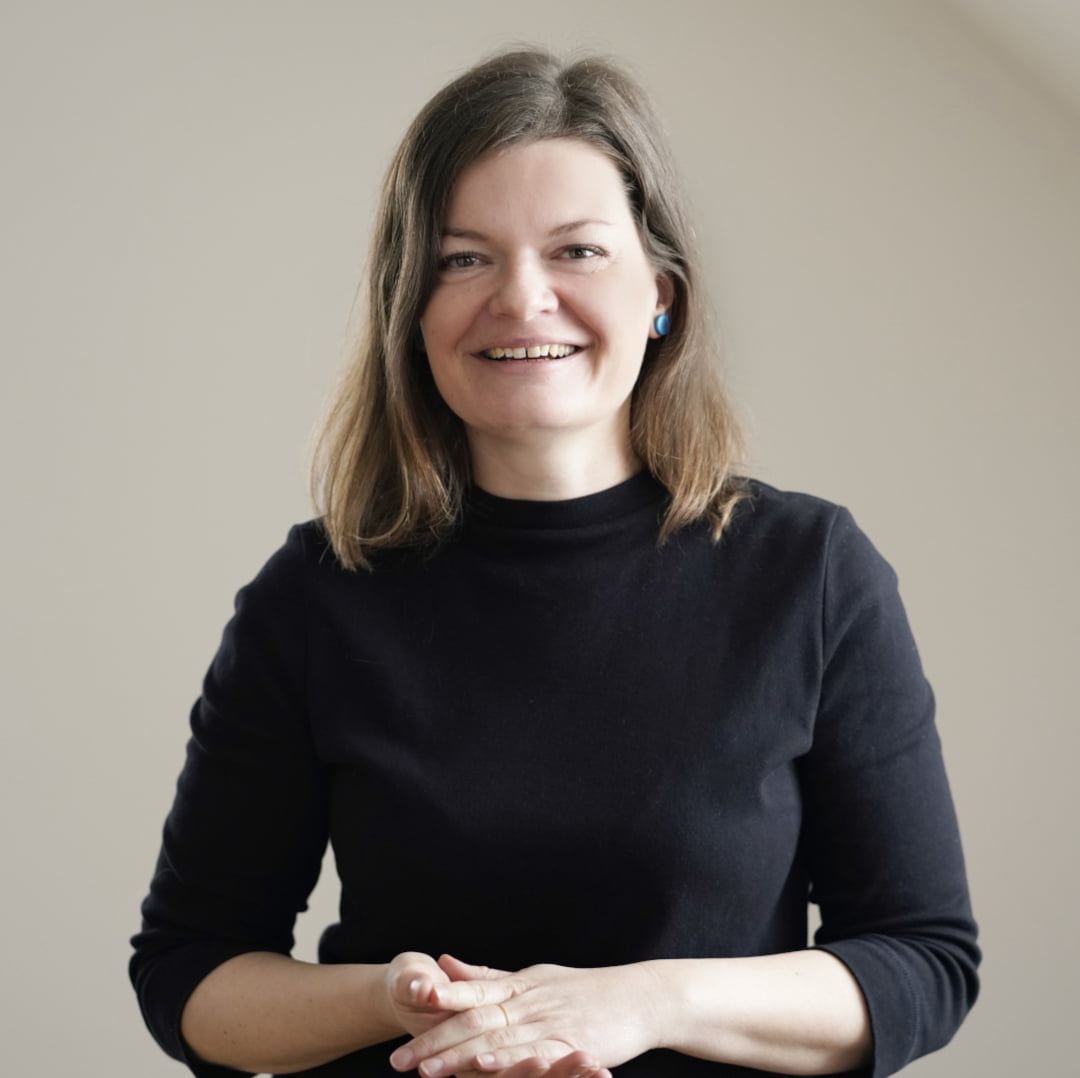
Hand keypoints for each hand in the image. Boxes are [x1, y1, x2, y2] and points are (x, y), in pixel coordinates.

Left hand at [388, 955, 659, 1076]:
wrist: (640, 996)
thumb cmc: (584, 989)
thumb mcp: (532, 978)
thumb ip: (488, 976)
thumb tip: (444, 964)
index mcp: (517, 987)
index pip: (468, 995)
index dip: (435, 1007)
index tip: (402, 1012)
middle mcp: (528, 1003)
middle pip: (473, 1023)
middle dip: (434, 1043)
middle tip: (398, 1061)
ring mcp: (549, 1023)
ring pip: (497, 1042)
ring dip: (460, 1057)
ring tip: (429, 1070)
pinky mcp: (571, 1043)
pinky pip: (535, 1055)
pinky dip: (509, 1061)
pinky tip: (487, 1067)